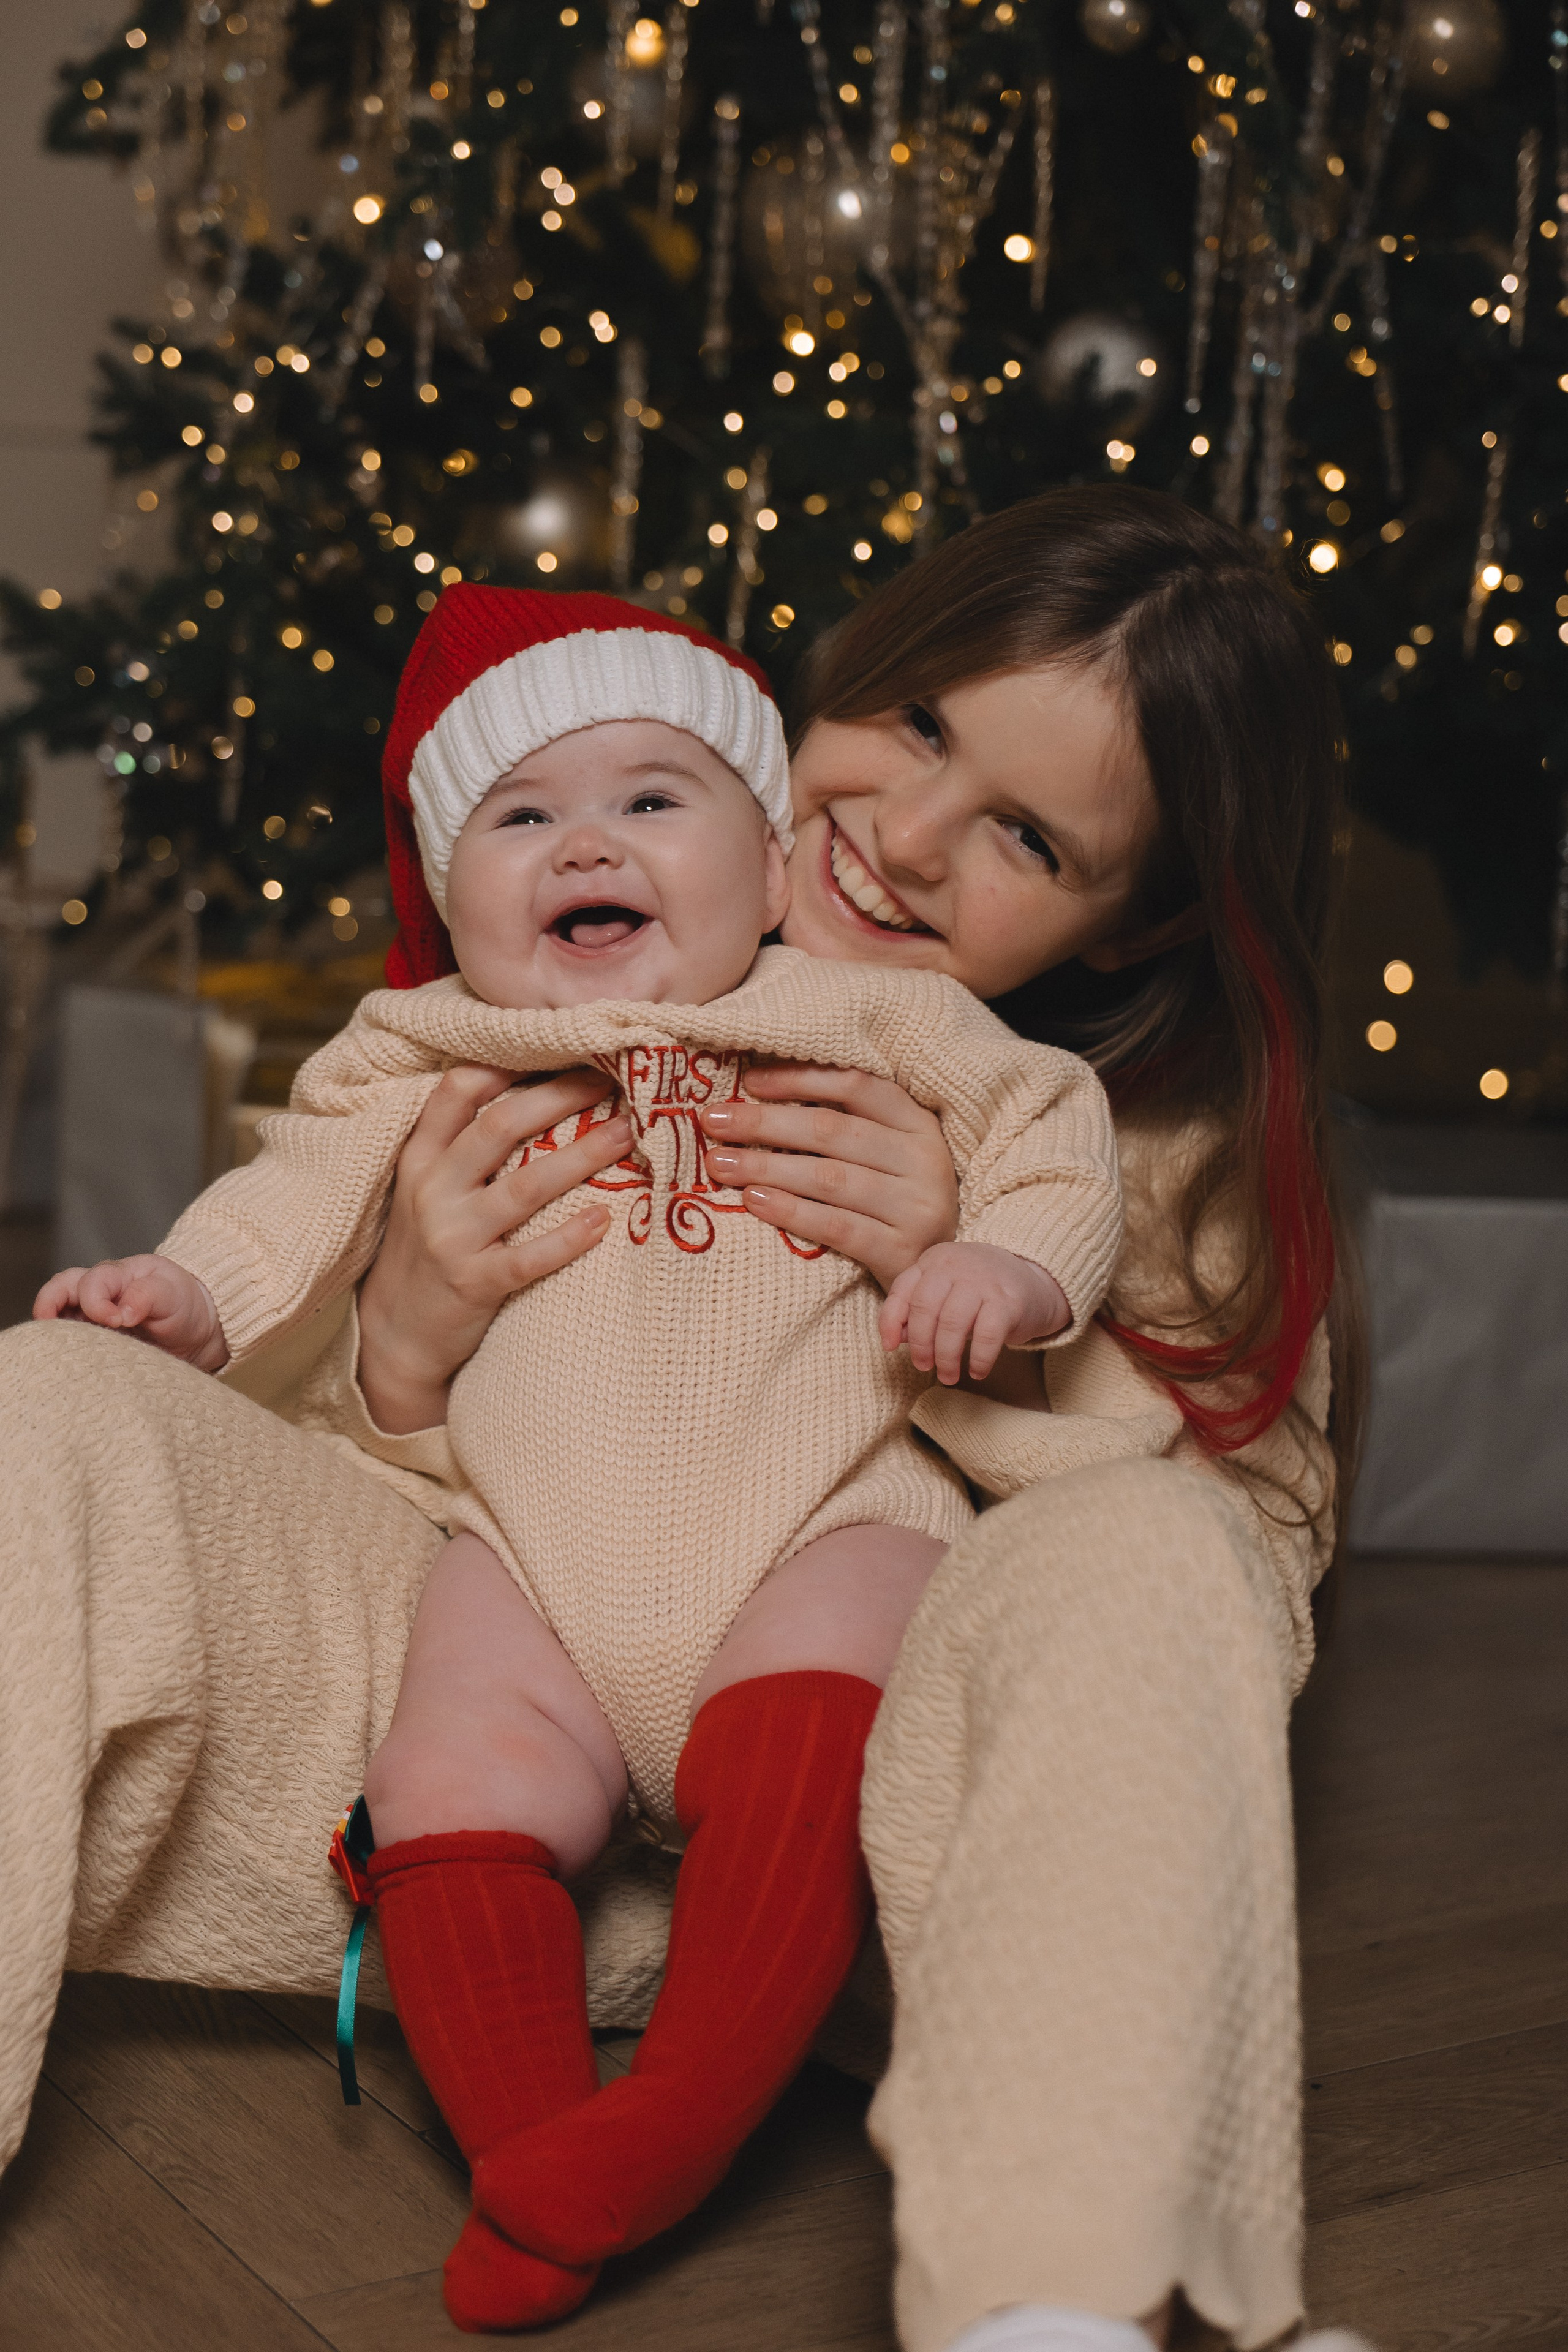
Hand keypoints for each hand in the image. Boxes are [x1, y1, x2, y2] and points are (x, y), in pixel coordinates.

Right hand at [33, 1253, 227, 1371]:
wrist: (194, 1330)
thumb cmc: (182, 1303)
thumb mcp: (172, 1293)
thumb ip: (147, 1296)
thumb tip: (121, 1312)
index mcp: (117, 1274)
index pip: (91, 1281)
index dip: (95, 1302)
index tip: (117, 1322)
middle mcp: (97, 1292)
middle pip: (59, 1289)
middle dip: (49, 1306)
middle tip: (55, 1334)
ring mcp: (90, 1315)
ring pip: (58, 1315)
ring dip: (55, 1331)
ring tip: (62, 1350)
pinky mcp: (92, 1339)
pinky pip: (70, 1341)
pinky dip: (66, 1349)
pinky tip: (74, 1363)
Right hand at [358, 1062, 632, 1433]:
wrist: (396, 1336)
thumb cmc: (425, 1250)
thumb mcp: (425, 1190)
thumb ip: (460, 1146)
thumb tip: (530, 1092)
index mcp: (420, 1159)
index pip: (456, 1091)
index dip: (508, 1063)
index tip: (561, 1046)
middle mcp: (431, 1191)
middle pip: (499, 1127)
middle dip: (559, 1096)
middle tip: (612, 1078)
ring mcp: (451, 1238)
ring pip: (523, 1187)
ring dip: (581, 1156)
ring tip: (627, 1134)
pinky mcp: (473, 1285)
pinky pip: (528, 1258)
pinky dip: (569, 1238)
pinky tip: (605, 1220)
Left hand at [698, 1064, 957, 1291]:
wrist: (947, 1278)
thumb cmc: (898, 1204)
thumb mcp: (889, 1155)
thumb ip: (846, 1124)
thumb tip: (760, 1093)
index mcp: (918, 1123)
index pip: (856, 1086)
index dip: (799, 1080)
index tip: (748, 1082)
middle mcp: (924, 1159)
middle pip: (832, 1130)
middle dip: (765, 1123)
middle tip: (712, 1121)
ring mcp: (916, 1206)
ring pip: (830, 1178)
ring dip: (767, 1166)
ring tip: (719, 1163)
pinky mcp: (902, 1250)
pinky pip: (836, 1226)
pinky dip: (791, 1211)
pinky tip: (753, 1201)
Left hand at [878, 1242, 1069, 1385]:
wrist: (1036, 1281)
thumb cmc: (980, 1291)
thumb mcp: (946, 1293)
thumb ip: (918, 1312)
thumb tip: (894, 1339)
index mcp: (935, 1261)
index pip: (903, 1290)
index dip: (890, 1321)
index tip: (890, 1347)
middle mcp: (956, 1265)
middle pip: (925, 1309)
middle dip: (921, 1345)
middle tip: (925, 1366)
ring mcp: (983, 1281)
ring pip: (952, 1324)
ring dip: (947, 1357)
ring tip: (949, 1376)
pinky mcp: (1008, 1301)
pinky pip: (986, 1336)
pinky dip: (978, 1360)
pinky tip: (977, 1371)